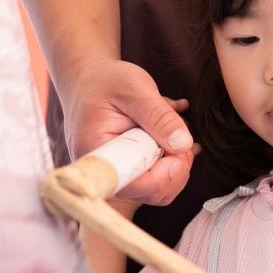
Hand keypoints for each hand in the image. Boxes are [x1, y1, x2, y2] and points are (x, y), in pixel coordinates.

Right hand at [64, 59, 194, 204]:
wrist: (88, 80)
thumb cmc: (106, 81)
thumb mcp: (135, 89)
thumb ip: (160, 116)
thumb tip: (183, 144)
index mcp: (98, 153)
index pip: (136, 185)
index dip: (166, 174)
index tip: (181, 148)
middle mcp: (104, 172)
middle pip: (152, 192)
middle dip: (177, 165)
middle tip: (183, 133)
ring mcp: (117, 175)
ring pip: (159, 190)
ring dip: (178, 162)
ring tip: (177, 130)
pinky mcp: (129, 172)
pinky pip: (157, 180)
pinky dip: (173, 160)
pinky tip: (176, 136)